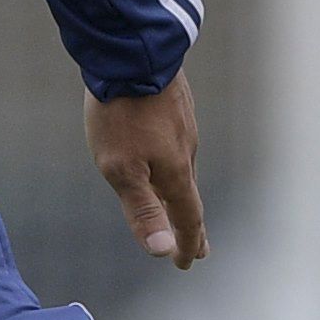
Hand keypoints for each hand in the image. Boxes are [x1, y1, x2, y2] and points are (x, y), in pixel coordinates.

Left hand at [85, 71, 205, 267]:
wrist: (130, 55)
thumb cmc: (121, 114)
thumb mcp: (121, 169)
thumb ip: (142, 209)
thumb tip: (161, 251)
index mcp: (173, 172)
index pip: (186, 217)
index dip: (187, 243)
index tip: (188, 263)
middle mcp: (185, 152)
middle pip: (189, 196)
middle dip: (191, 226)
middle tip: (198, 249)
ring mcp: (182, 127)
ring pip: (184, 169)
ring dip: (183, 194)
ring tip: (180, 207)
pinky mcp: (174, 107)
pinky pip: (178, 145)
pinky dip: (175, 165)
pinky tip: (165, 157)